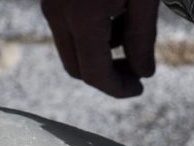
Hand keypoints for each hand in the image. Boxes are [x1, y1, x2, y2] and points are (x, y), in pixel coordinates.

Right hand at [42, 0, 159, 97]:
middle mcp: (58, 11)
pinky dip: (89, 33)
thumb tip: (143, 73)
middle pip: (76, 67)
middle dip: (107, 75)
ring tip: (131, 38)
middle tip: (136, 69)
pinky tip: (115, 18)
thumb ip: (143, 36)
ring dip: (99, 54)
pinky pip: (66, 26)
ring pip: (70, 48)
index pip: (95, 74)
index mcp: (82, 16)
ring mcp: (50, 1)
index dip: (118, 88)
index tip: (139, 88)